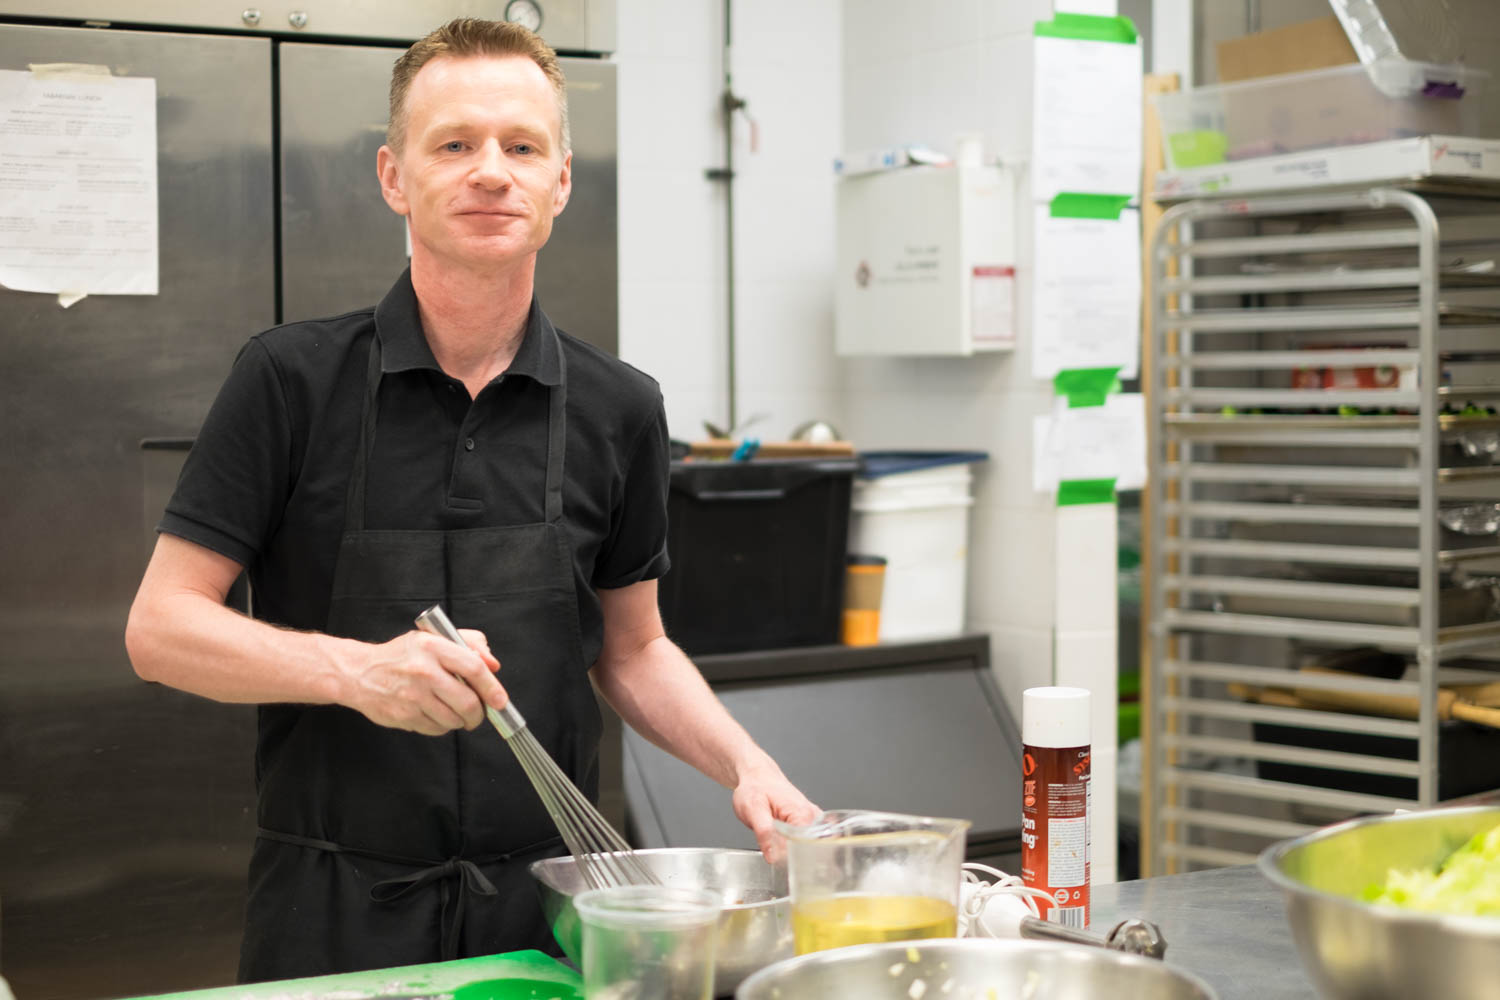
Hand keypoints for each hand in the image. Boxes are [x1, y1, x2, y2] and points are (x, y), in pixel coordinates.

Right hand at [346, 628, 506, 735]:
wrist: (360, 673)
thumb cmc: (402, 656)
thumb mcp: (433, 638)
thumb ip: (468, 644)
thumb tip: (493, 665)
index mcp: (433, 646)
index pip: (473, 667)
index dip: (492, 687)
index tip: (500, 700)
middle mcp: (423, 670)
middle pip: (467, 701)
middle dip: (479, 713)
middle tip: (478, 713)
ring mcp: (412, 695)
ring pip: (453, 719)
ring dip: (460, 720)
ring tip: (452, 710)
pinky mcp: (404, 715)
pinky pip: (436, 729)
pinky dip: (442, 726)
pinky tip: (434, 714)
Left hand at [731, 765, 819, 863]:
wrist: (757, 776)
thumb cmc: (755, 787)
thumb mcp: (753, 809)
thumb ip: (764, 833)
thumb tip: (773, 856)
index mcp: (802, 814)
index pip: (809, 847)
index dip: (796, 859)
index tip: (784, 864)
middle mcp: (813, 816)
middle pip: (812, 849)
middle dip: (797, 858)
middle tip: (779, 857)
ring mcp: (813, 819)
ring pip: (810, 847)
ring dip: (797, 853)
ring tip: (780, 848)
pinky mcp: (808, 823)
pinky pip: (807, 841)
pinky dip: (797, 847)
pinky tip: (785, 845)